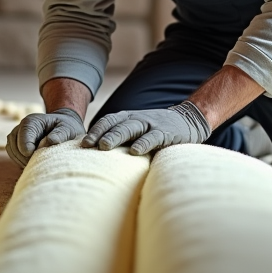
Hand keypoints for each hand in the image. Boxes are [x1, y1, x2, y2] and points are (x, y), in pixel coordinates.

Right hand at [5, 108, 85, 167]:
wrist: (61, 127)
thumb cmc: (65, 127)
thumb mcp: (67, 129)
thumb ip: (59, 135)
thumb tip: (50, 142)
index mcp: (32, 121)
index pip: (23, 136)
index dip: (27, 149)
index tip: (34, 157)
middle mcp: (21, 127)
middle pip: (15, 146)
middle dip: (25, 158)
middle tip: (39, 162)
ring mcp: (16, 135)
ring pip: (12, 152)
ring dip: (22, 161)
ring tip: (37, 162)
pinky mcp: (15, 144)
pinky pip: (13, 155)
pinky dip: (20, 161)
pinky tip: (32, 162)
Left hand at [81, 101, 210, 155]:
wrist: (188, 121)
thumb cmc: (157, 131)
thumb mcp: (138, 130)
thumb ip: (123, 138)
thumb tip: (98, 154)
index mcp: (129, 117)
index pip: (108, 120)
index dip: (95, 130)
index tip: (82, 143)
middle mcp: (138, 118)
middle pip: (116, 123)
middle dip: (100, 134)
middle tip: (87, 145)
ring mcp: (152, 124)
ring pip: (130, 128)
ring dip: (116, 136)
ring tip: (104, 146)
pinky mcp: (166, 133)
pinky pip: (153, 137)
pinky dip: (143, 143)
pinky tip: (134, 151)